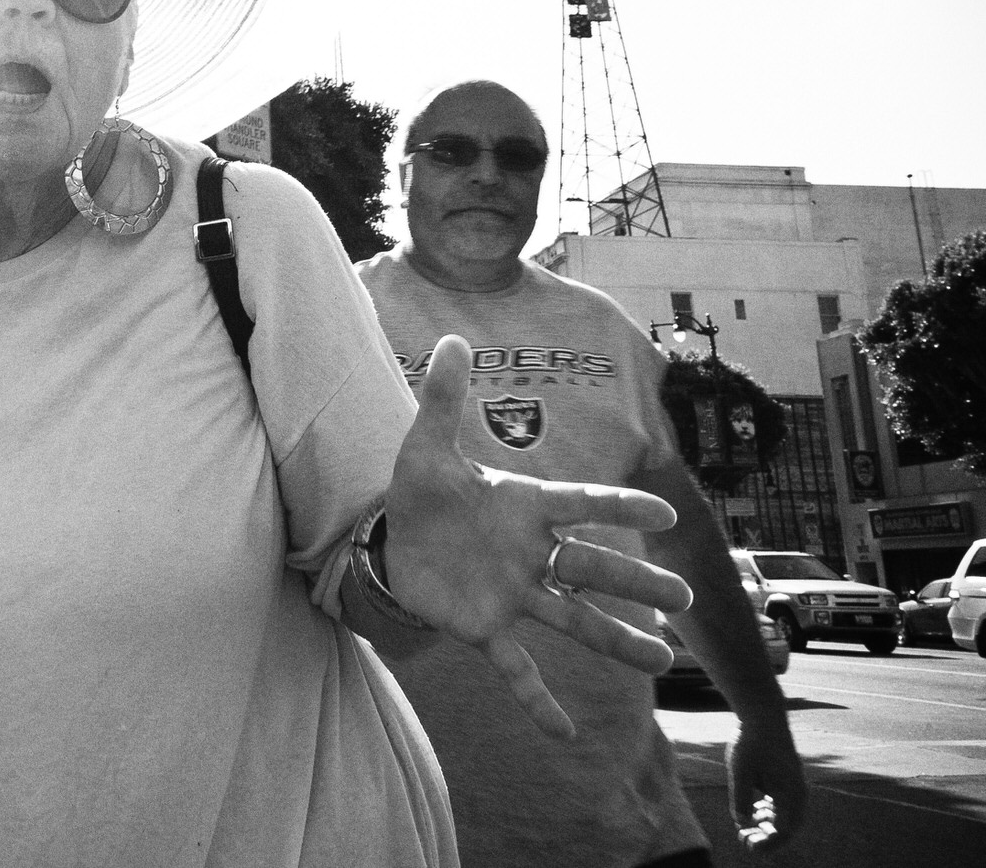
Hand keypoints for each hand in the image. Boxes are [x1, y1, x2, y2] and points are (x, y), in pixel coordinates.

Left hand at [383, 336, 693, 737]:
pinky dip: (538, 701)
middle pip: (590, 569)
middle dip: (635, 584)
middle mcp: (530, 555)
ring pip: (572, 621)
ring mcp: (512, 596)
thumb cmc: (422, 494)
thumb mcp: (425, 447)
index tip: (665, 514)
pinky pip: (516, 670)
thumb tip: (454, 336)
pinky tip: (565, 738)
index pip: (579, 504)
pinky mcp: (484, 630)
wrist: (391, 541)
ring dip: (614, 641)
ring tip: (663, 662)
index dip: (617, 508)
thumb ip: (445, 399)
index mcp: (524, 507)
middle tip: (684, 600)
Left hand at [728, 717, 806, 850]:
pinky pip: (781, 803)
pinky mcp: (785, 778)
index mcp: (791, 793)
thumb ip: (740, 797)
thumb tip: (742, 823)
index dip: (769, 843)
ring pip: (784, 815)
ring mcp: (792, 785)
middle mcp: (797, 792)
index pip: (785, 830)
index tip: (750, 847)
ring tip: (745, 832)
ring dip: (766, 826)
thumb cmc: (751, 741)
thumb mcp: (740, 769)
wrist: (762, 714)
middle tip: (744, 841)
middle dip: (767, 837)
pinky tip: (755, 813)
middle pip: (787, 826)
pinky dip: (768, 812)